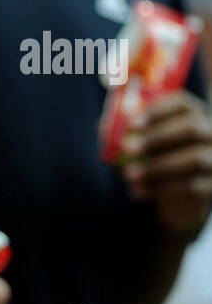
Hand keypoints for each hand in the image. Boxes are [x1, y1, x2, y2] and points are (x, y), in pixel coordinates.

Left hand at [121, 90, 211, 237]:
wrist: (175, 200)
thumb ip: (122, 132)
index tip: (131, 123)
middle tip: (127, 148)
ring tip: (128, 175)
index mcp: (192, 115)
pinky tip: (137, 191)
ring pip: (193, 159)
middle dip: (157, 136)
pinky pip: (192, 187)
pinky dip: (161, 189)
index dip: (157, 110)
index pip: (182, 103)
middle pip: (191, 128)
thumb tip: (101, 127)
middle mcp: (210, 134)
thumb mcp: (138, 143)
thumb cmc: (153, 159)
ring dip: (156, 167)